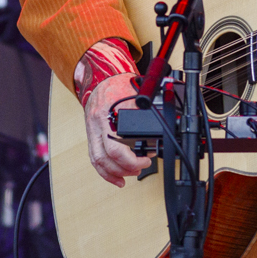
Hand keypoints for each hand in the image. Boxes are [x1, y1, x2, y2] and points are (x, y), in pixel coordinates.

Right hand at [83, 73, 151, 187]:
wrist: (101, 79)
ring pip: (98, 161)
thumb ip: (145, 109)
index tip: (147, 158)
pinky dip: (104, 172)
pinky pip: (94, 158)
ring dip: (114, 173)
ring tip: (131, 174)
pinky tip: (116, 178)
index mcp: (107, 115)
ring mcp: (92, 132)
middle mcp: (97, 126)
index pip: (116, 146)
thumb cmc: (118, 84)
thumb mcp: (135, 93)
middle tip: (141, 166)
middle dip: (125, 167)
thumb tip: (164, 121)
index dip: (132, 159)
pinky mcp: (92, 136)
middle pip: (106, 157)